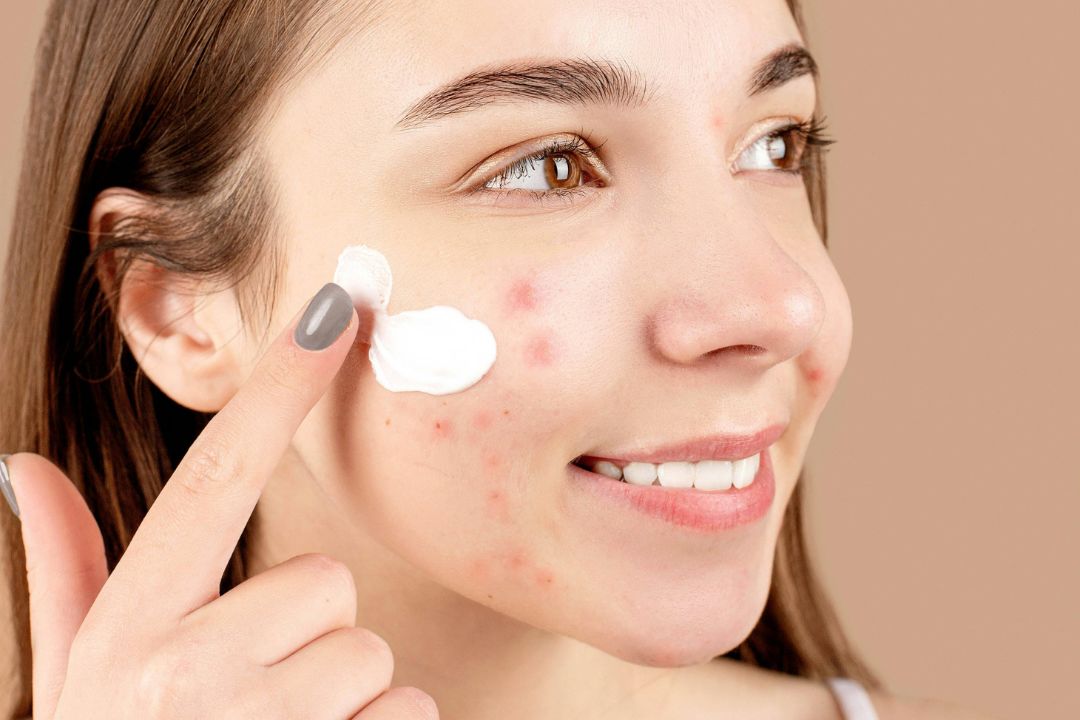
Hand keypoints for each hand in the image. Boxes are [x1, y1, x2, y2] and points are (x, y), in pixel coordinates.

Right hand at [6, 282, 438, 718]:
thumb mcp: (72, 681)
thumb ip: (60, 572)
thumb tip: (18, 466)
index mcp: (135, 626)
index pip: (219, 475)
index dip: (278, 386)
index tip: (335, 307)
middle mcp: (192, 668)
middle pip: (328, 587)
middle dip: (305, 638)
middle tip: (249, 701)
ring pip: (371, 653)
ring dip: (342, 699)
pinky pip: (410, 714)